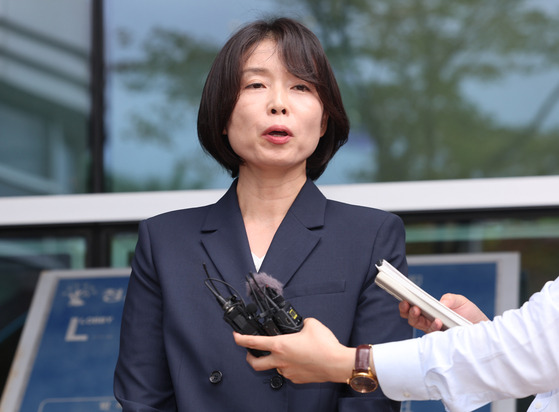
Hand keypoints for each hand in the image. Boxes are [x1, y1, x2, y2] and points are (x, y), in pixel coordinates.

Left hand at [233, 318, 354, 383]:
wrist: (337, 364)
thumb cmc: (325, 346)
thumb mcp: (311, 324)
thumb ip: (302, 322)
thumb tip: (302, 324)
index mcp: (280, 345)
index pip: (253, 342)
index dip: (240, 339)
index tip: (235, 336)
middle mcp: (281, 360)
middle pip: (256, 363)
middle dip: (249, 358)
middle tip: (250, 353)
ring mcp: (288, 371)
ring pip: (275, 367)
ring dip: (275, 360)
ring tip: (285, 352)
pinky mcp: (297, 379)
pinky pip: (288, 372)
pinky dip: (289, 366)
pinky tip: (298, 359)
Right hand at [400, 293, 489, 332]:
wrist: (483, 328)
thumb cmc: (470, 314)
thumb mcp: (460, 301)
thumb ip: (449, 298)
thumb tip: (440, 302)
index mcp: (430, 311)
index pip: (412, 308)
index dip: (406, 305)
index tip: (404, 299)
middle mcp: (429, 322)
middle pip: (411, 318)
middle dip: (407, 311)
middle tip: (411, 306)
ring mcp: (434, 331)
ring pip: (419, 326)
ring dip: (416, 318)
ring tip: (419, 310)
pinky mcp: (441, 339)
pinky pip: (432, 334)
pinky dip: (433, 326)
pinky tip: (437, 321)